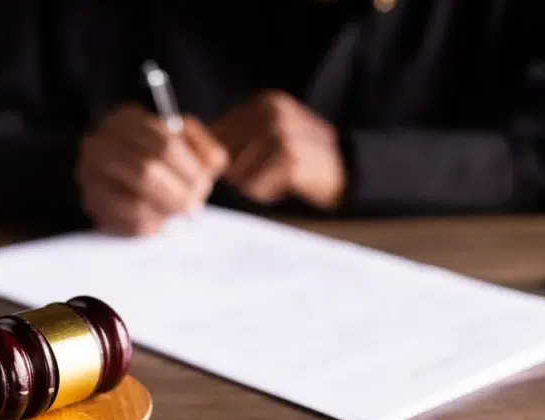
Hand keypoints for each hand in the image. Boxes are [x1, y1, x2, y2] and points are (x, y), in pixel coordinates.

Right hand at [76, 103, 227, 235]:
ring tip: (178, 210)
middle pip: (147, 172)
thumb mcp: (184, 139)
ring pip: (136, 202)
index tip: (204, 182)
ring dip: (166, 211)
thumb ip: (204, 148)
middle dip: (179, 193)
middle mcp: (99, 145)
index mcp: (125, 120)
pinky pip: (128, 223)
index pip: (164, 144)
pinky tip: (161, 220)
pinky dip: (152, 225)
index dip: (190, 168)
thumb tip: (212, 166)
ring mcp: (90, 176)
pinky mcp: (92, 204)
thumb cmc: (158, 154)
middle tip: (195, 204)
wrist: (120, 171)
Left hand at [212, 91, 345, 210]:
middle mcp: (271, 112)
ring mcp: (281, 134)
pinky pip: (255, 187)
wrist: (348, 169)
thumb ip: (238, 135)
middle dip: (239, 172)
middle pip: (224, 156)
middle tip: (267, 172)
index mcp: (264, 102)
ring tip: (278, 176)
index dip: (221, 158)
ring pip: (238, 174)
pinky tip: (286, 184)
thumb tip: (196, 152)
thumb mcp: (273, 131)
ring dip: (253, 184)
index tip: (237, 167)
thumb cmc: (302, 155)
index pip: (216, 134)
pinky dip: (266, 193)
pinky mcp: (288, 159)